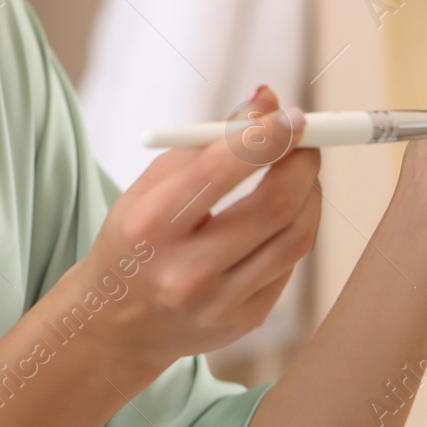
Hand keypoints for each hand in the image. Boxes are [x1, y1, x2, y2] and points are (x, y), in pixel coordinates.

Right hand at [67, 86, 321, 381]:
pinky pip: (291, 265)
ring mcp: (218, 304)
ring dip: (311, 193)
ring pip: (296, 238)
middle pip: (274, 206)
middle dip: (302, 162)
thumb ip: (209, 141)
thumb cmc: (137, 239)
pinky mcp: (244, 322)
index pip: (218, 172)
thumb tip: (269, 100)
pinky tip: (284, 215)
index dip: (266, 137)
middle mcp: (184, 272)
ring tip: (300, 172)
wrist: (115, 326)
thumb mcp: (151, 186)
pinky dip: (297, 229)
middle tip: (306, 141)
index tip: (293, 115)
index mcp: (151, 227)